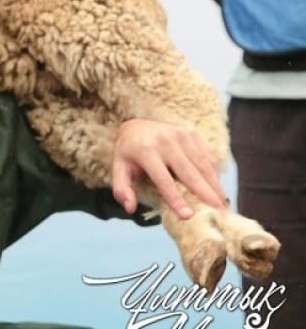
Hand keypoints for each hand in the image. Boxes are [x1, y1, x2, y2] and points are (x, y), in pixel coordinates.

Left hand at [112, 118, 226, 218]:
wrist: (137, 124)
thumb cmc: (129, 153)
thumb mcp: (119, 168)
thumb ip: (121, 189)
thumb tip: (130, 208)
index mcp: (146, 151)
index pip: (163, 180)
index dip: (176, 199)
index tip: (188, 216)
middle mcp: (165, 141)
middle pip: (189, 173)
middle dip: (205, 195)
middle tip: (218, 214)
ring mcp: (181, 135)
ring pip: (202, 165)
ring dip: (214, 187)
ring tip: (223, 206)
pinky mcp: (192, 133)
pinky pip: (207, 156)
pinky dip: (214, 174)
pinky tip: (218, 189)